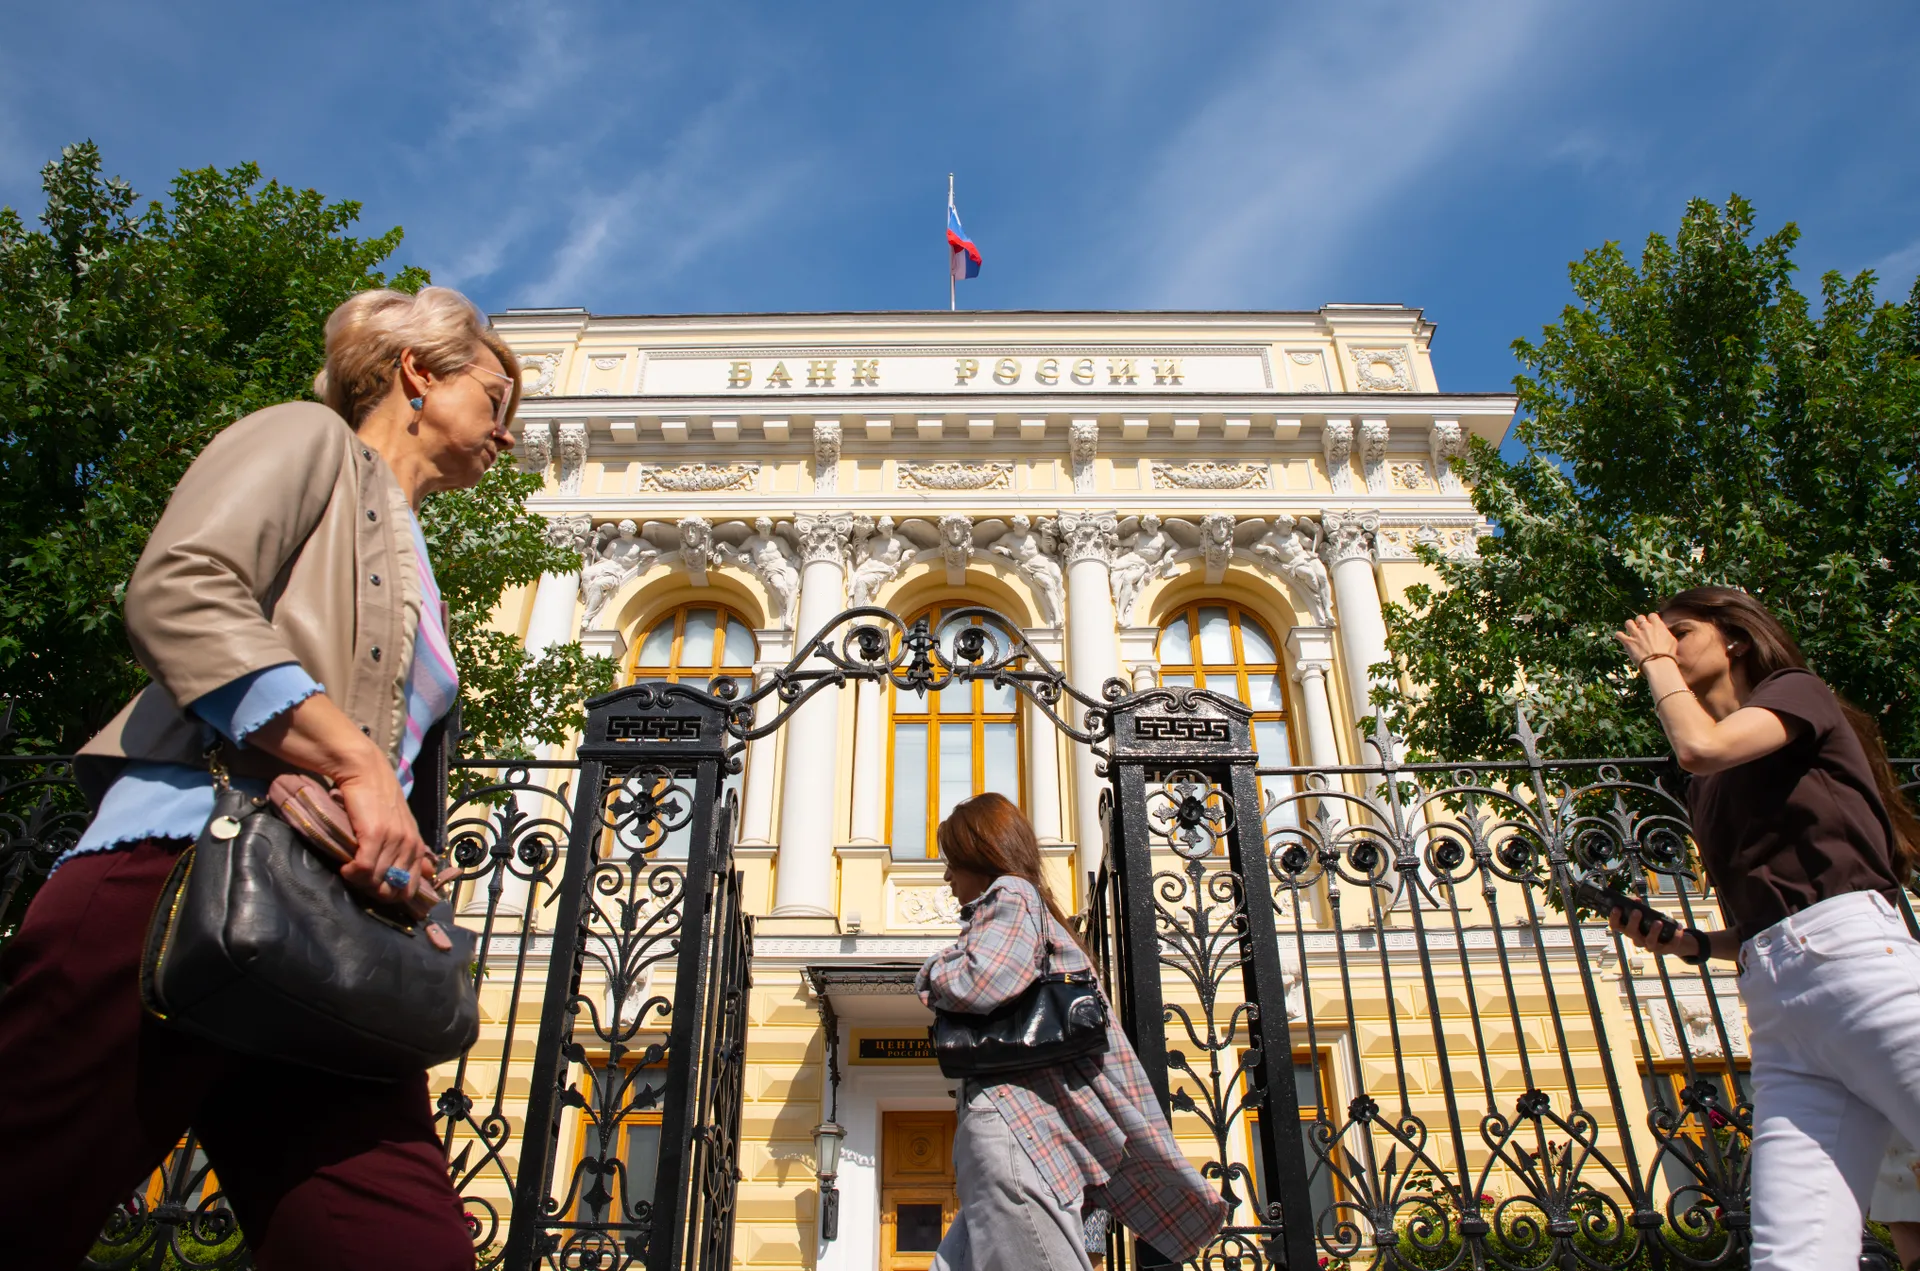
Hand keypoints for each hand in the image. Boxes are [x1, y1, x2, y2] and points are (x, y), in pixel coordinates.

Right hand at [332, 759, 432, 912]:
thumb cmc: (378, 800)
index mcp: (417, 846)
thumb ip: (410, 850)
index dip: (390, 896)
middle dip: (373, 892)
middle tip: (358, 881)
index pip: (410, 888)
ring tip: (350, 870)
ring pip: (376, 881)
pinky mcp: (375, 835)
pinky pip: (364, 868)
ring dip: (359, 882)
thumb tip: (428, 874)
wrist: (365, 772)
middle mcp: (409, 845)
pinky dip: (352, 873)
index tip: (373, 888)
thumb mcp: (401, 826)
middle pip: (391, 889)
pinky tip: (345, 866)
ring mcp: (394, 840)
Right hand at [1609, 905, 1702, 959]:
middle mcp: (1637, 940)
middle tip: (1637, 912)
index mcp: (1629, 930)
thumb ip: (1639, 908)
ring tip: (1658, 922)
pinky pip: (1670, 944)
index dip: (1614, 918)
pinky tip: (1678, 927)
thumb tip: (1636, 900)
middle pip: (1631, 933)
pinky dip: (1675, 936)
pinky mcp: (1665, 950)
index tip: (1617, 908)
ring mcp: (1651, 946)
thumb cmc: (1652, 925)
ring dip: (1653, 932)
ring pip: (1649, 941)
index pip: (1616, 926)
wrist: (1668, 940)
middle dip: (1633, 922)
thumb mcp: (1645, 916)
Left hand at [1614, 613, 1678, 669]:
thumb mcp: (1672, 641)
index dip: (1650, 619)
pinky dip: (1619, 635)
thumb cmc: (1667, 655)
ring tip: (1630, 630)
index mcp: (1658, 626)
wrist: (1658, 663)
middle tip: (1640, 628)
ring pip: (1628, 623)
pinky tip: (1620, 637)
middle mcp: (1646, 627)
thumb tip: (1663, 631)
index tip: (1650, 623)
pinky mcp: (1628, 641)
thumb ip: (1665, 633)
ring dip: (1629, 626)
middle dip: (1639, 622)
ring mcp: (1636, 634)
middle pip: (1639, 617)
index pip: (1652, 615)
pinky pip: (1619, 634)